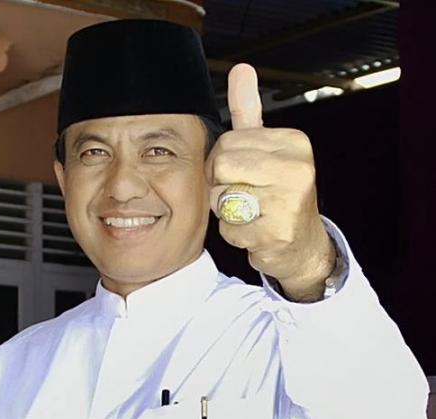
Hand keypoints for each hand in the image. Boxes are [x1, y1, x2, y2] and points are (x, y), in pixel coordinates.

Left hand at [205, 63, 335, 300]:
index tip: (243, 175)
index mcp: (293, 142)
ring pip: (221, 199)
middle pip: (220, 166)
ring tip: (252, 213)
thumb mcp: (267, 149)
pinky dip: (235, 234)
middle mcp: (297, 168)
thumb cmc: (279, 194)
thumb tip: (241, 69)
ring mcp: (290, 201)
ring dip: (228, 212)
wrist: (303, 244)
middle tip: (243, 195)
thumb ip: (249, 111)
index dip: (221, 163)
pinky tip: (257, 232)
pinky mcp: (279, 232)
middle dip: (222, 186)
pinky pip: (229, 229)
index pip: (226, 143)